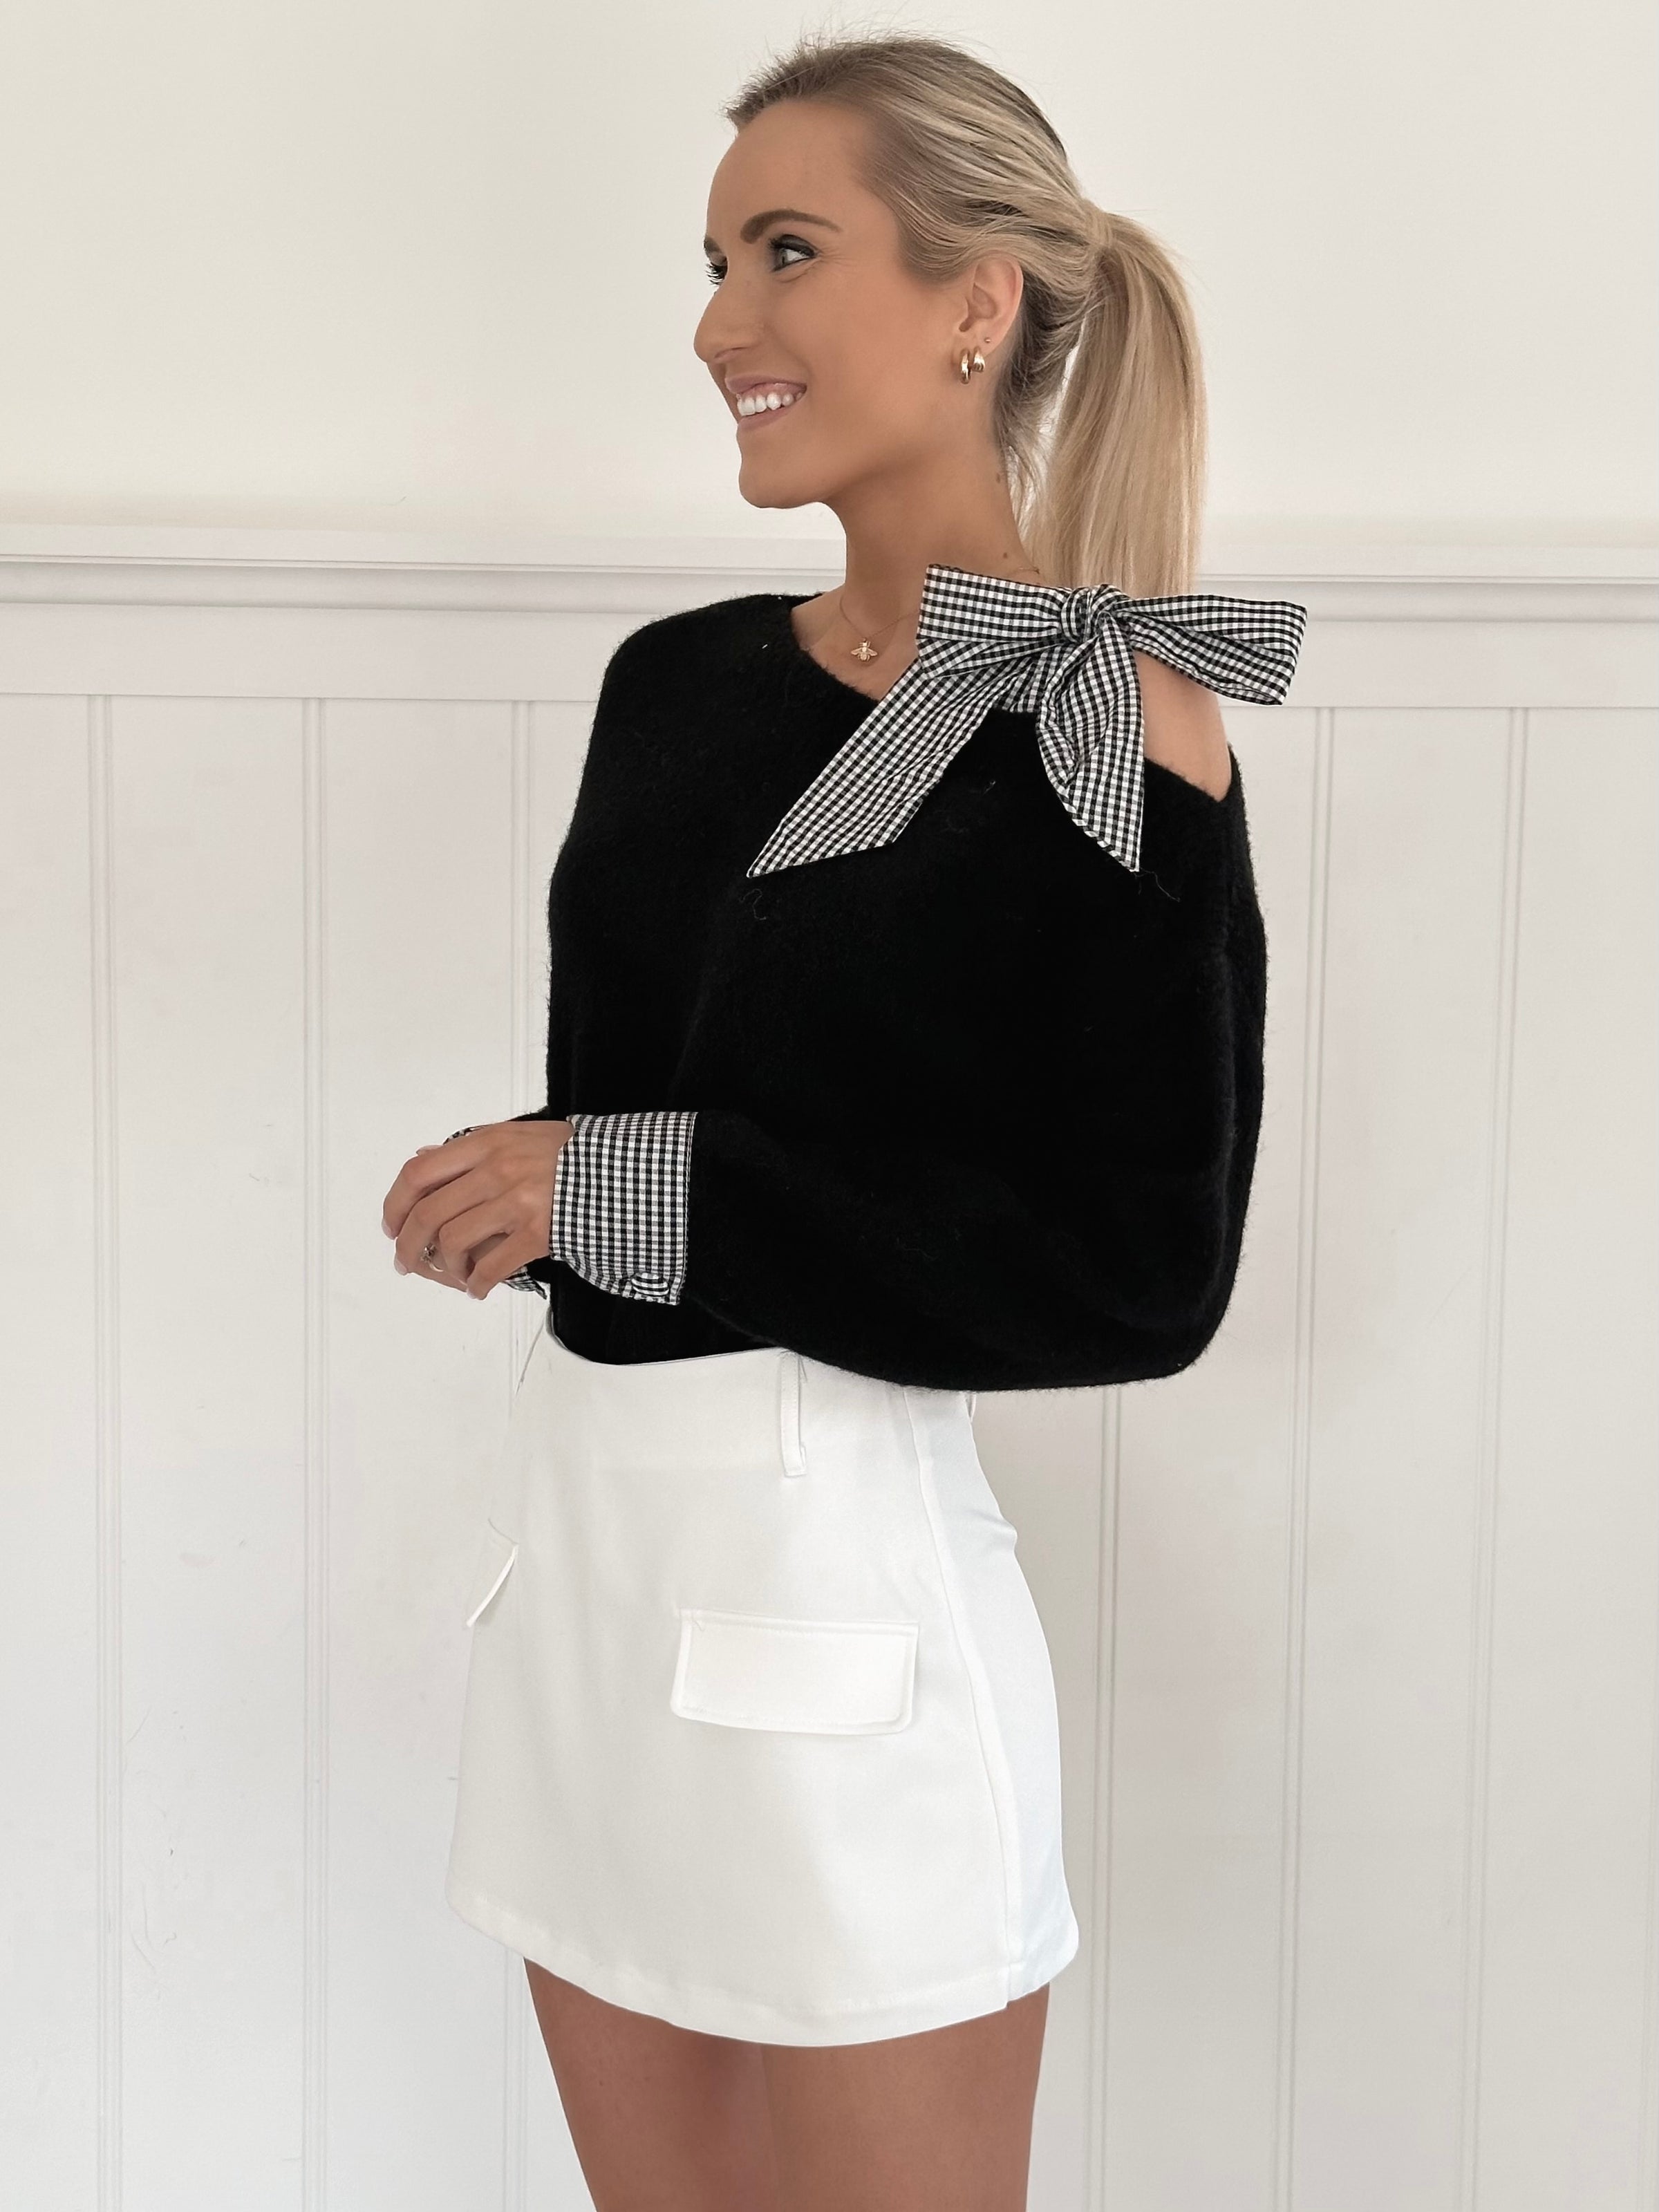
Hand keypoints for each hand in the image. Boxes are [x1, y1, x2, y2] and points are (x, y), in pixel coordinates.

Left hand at [381, 1118, 571, 1299]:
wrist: (621, 1171)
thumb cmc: (570, 1156)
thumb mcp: (518, 1135)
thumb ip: (471, 1146)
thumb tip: (424, 1156)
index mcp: (487, 1143)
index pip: (419, 1173)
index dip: (396, 1204)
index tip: (392, 1225)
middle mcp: (496, 1170)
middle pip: (428, 1214)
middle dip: (408, 1245)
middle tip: (406, 1261)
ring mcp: (517, 1202)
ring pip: (452, 1242)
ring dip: (445, 1266)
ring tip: (454, 1273)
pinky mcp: (537, 1233)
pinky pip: (490, 1267)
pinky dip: (477, 1283)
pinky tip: (478, 1288)